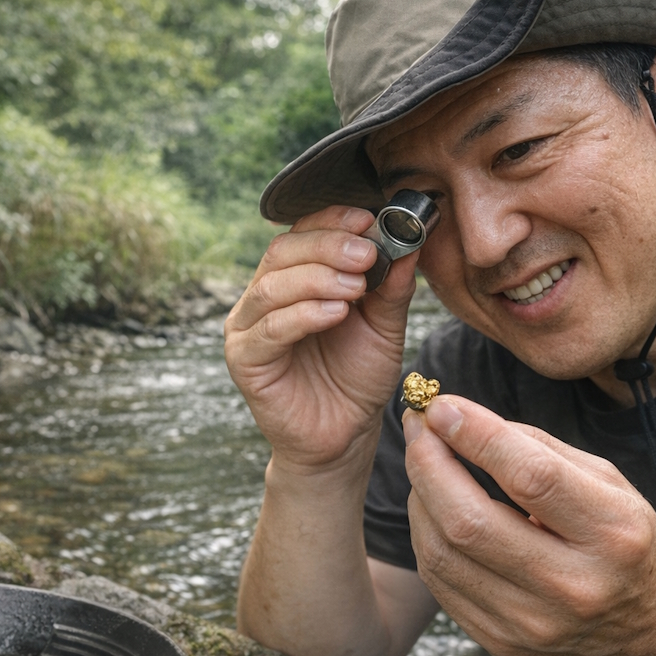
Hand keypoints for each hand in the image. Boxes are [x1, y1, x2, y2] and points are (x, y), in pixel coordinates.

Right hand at [225, 205, 419, 469]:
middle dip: (328, 246)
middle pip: (282, 251)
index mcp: (293, 279)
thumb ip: (392, 286)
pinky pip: (269, 329)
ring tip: (356, 287)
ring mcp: (248, 328)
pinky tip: (335, 314)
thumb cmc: (357, 378)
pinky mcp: (245, 361)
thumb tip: (410, 240)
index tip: (369, 219)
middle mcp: (263, 297)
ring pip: (272, 286)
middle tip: (366, 254)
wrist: (343, 436)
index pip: (302, 233)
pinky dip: (303, 315)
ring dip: (317, 278)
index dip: (332, 220)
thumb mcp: (384, 326)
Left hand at [401, 396, 655, 655]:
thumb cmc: (625, 539)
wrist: (653, 632)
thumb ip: (535, 447)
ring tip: (425, 464)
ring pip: (442, 553)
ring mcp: (533, 623)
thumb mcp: (607, 481)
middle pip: (470, 521)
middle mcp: (573, 586)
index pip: (530, 477)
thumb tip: (458, 418)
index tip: (442, 406)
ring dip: (420, 498)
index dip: (475, 435)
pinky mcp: (501, 642)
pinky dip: (426, 536)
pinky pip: (439, 582)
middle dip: (429, 464)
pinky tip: (433, 509)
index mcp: (612, 534)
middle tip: (419, 428)